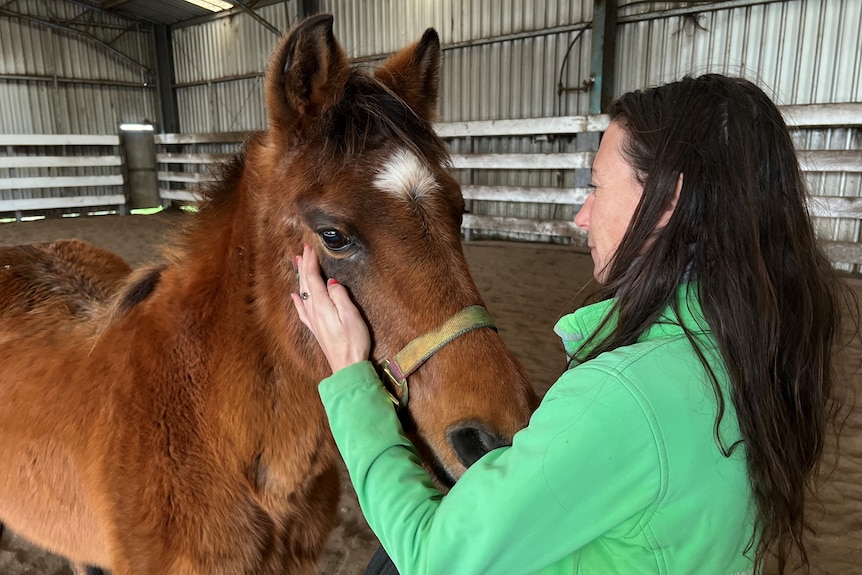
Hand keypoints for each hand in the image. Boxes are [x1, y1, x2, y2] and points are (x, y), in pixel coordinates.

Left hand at [291, 245, 370, 372]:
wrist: (347, 366)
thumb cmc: (353, 341)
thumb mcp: (352, 315)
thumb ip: (340, 296)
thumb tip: (331, 282)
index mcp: (322, 305)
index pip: (313, 278)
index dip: (311, 262)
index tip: (309, 248)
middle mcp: (314, 310)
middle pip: (306, 283)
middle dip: (304, 265)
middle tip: (302, 250)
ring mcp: (313, 320)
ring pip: (302, 292)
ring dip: (300, 277)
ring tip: (297, 264)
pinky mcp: (316, 328)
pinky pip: (302, 309)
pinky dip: (297, 299)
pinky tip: (294, 295)